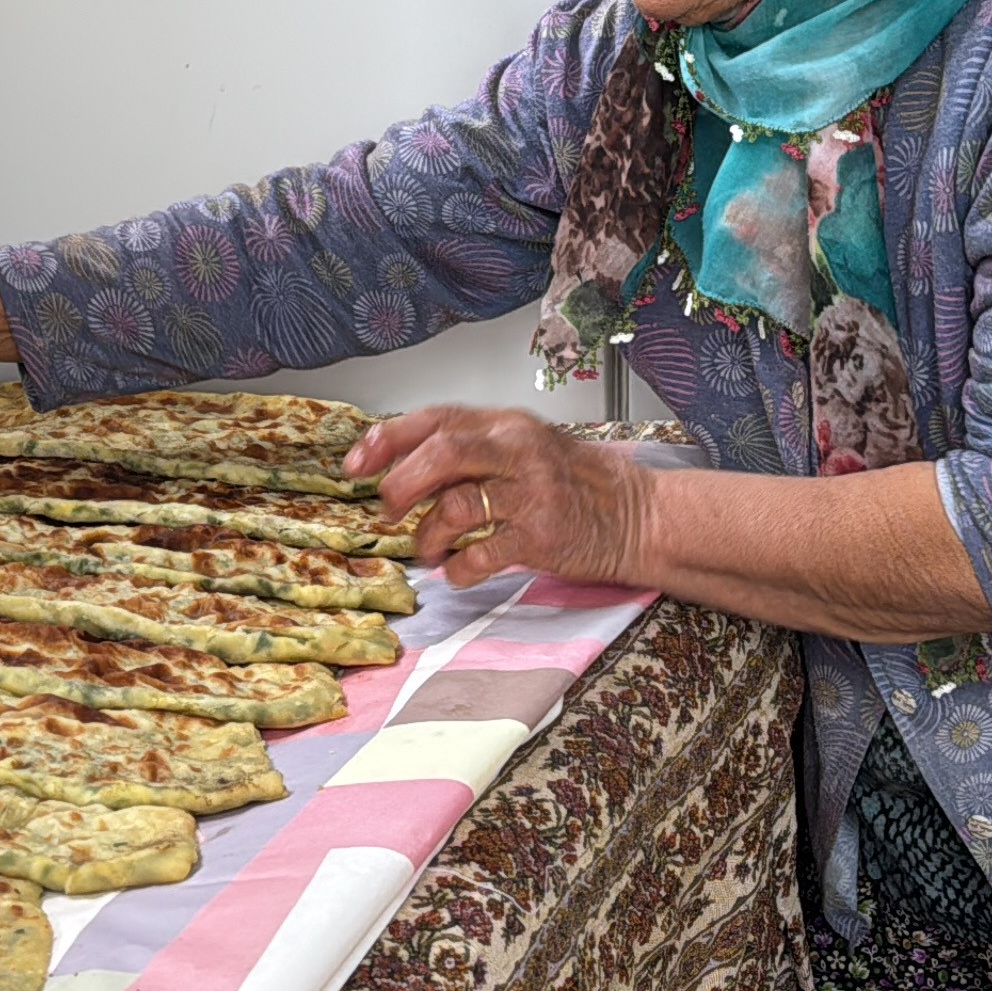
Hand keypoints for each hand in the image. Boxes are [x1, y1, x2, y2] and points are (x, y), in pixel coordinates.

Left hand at [348, 405, 660, 590]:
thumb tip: (400, 468)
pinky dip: (459, 569)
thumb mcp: (522, 449)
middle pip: (441, 453)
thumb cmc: (573, 484)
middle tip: (390, 510)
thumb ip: (469, 453)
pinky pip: (480, 554)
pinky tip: (459, 571)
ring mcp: (531, 492)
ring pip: (455, 507)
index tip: (356, 465)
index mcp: (505, 423)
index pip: (434, 419)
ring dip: (428, 537)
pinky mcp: (541, 535)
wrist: (636, 516)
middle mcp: (517, 449)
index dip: (386, 440)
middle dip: (401, 484)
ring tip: (429, 551)